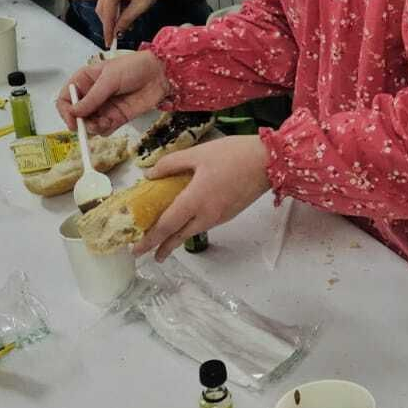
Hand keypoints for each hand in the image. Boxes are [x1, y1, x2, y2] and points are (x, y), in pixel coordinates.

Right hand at [57, 52, 168, 135]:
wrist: (160, 74)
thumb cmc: (135, 67)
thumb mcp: (109, 78)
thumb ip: (92, 97)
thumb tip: (74, 112)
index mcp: (85, 80)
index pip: (65, 97)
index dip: (65, 110)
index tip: (72, 118)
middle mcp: (92, 95)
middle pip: (76, 114)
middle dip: (80, 122)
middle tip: (88, 124)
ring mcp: (104, 107)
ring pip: (89, 124)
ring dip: (93, 127)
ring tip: (103, 122)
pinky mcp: (117, 117)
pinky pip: (104, 129)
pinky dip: (105, 129)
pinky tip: (111, 122)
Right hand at [97, 0, 164, 47]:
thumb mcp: (140, 6)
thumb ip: (126, 19)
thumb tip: (118, 32)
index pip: (106, 13)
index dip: (107, 29)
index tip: (109, 43)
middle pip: (102, 9)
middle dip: (108, 23)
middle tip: (116, 36)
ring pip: (105, 4)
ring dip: (113, 17)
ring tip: (125, 27)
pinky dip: (116, 9)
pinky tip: (125, 16)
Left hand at [137, 135, 271, 257]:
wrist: (270, 162)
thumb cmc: (234, 155)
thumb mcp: (198, 153)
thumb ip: (171, 164)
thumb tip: (150, 174)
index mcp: (195, 200)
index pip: (166, 225)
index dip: (150, 239)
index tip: (137, 250)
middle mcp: (207, 215)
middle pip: (179, 236)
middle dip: (161, 247)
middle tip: (146, 254)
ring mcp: (219, 217)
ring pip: (192, 231)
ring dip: (176, 238)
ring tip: (163, 239)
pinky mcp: (229, 214)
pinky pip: (204, 224)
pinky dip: (190, 227)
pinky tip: (186, 220)